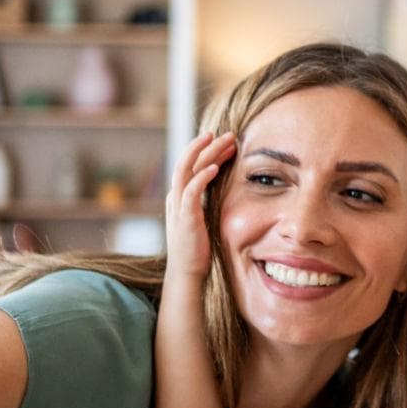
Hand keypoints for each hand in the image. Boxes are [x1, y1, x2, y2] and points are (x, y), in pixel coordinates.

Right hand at [163, 132, 233, 281]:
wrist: (187, 273)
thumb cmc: (198, 248)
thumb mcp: (204, 218)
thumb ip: (208, 202)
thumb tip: (224, 188)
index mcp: (180, 196)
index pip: (192, 165)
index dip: (209, 151)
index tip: (230, 145)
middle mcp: (176, 197)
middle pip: (189, 161)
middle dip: (208, 145)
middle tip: (229, 134)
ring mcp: (178, 206)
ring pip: (187, 170)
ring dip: (204, 153)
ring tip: (220, 139)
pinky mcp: (185, 217)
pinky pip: (191, 192)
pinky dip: (202, 177)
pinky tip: (215, 168)